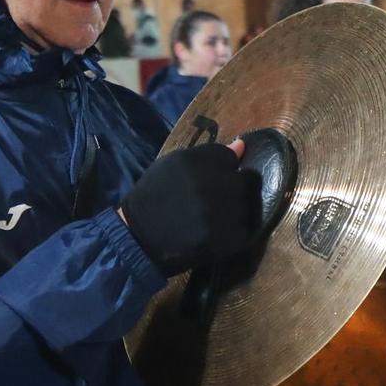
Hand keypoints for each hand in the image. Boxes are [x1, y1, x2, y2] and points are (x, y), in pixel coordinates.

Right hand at [120, 138, 261, 276]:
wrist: (138, 238)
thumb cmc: (155, 197)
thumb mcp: (173, 166)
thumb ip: (208, 155)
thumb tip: (241, 146)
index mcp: (195, 162)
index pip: (229, 158)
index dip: (224, 169)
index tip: (213, 179)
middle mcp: (211, 185)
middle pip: (244, 181)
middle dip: (233, 189)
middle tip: (215, 201)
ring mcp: (221, 214)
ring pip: (247, 206)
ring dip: (235, 211)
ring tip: (212, 218)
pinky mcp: (227, 239)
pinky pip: (243, 230)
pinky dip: (233, 233)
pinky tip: (214, 234)